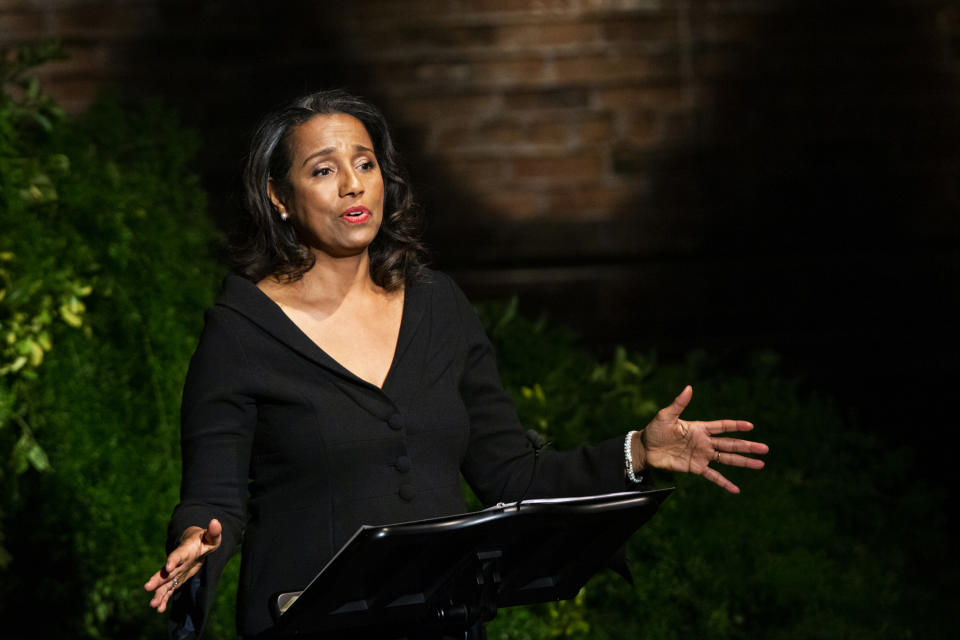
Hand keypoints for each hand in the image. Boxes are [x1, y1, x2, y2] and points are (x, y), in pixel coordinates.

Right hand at [144, 518, 221, 612]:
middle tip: (147, 587)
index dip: (173, 560)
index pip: (178, 555)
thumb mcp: (211, 536)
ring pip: (165, 583)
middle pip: (166, 572)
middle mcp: (177, 562)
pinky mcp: (177, 579)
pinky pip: (169, 589)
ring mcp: (176, 572)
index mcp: (185, 551)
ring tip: (153, 605)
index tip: (168, 567)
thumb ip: (214, 531)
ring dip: (159, 593)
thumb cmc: (204, 539)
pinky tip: (159, 609)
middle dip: (158, 580)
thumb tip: (215, 521)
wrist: (195, 543)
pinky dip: (164, 598)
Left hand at [634, 385, 767, 493]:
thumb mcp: (666, 416)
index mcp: (700, 428)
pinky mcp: (695, 468)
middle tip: (765, 449)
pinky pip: (713, 476)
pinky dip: (724, 483)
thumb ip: (679, 404)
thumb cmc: (655, 430)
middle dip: (748, 446)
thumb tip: (689, 388)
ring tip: (760, 464)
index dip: (736, 426)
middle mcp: (704, 442)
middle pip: (730, 444)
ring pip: (727, 459)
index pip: (722, 426)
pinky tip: (736, 489)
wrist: (645, 449)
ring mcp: (702, 455)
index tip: (751, 426)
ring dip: (743, 462)